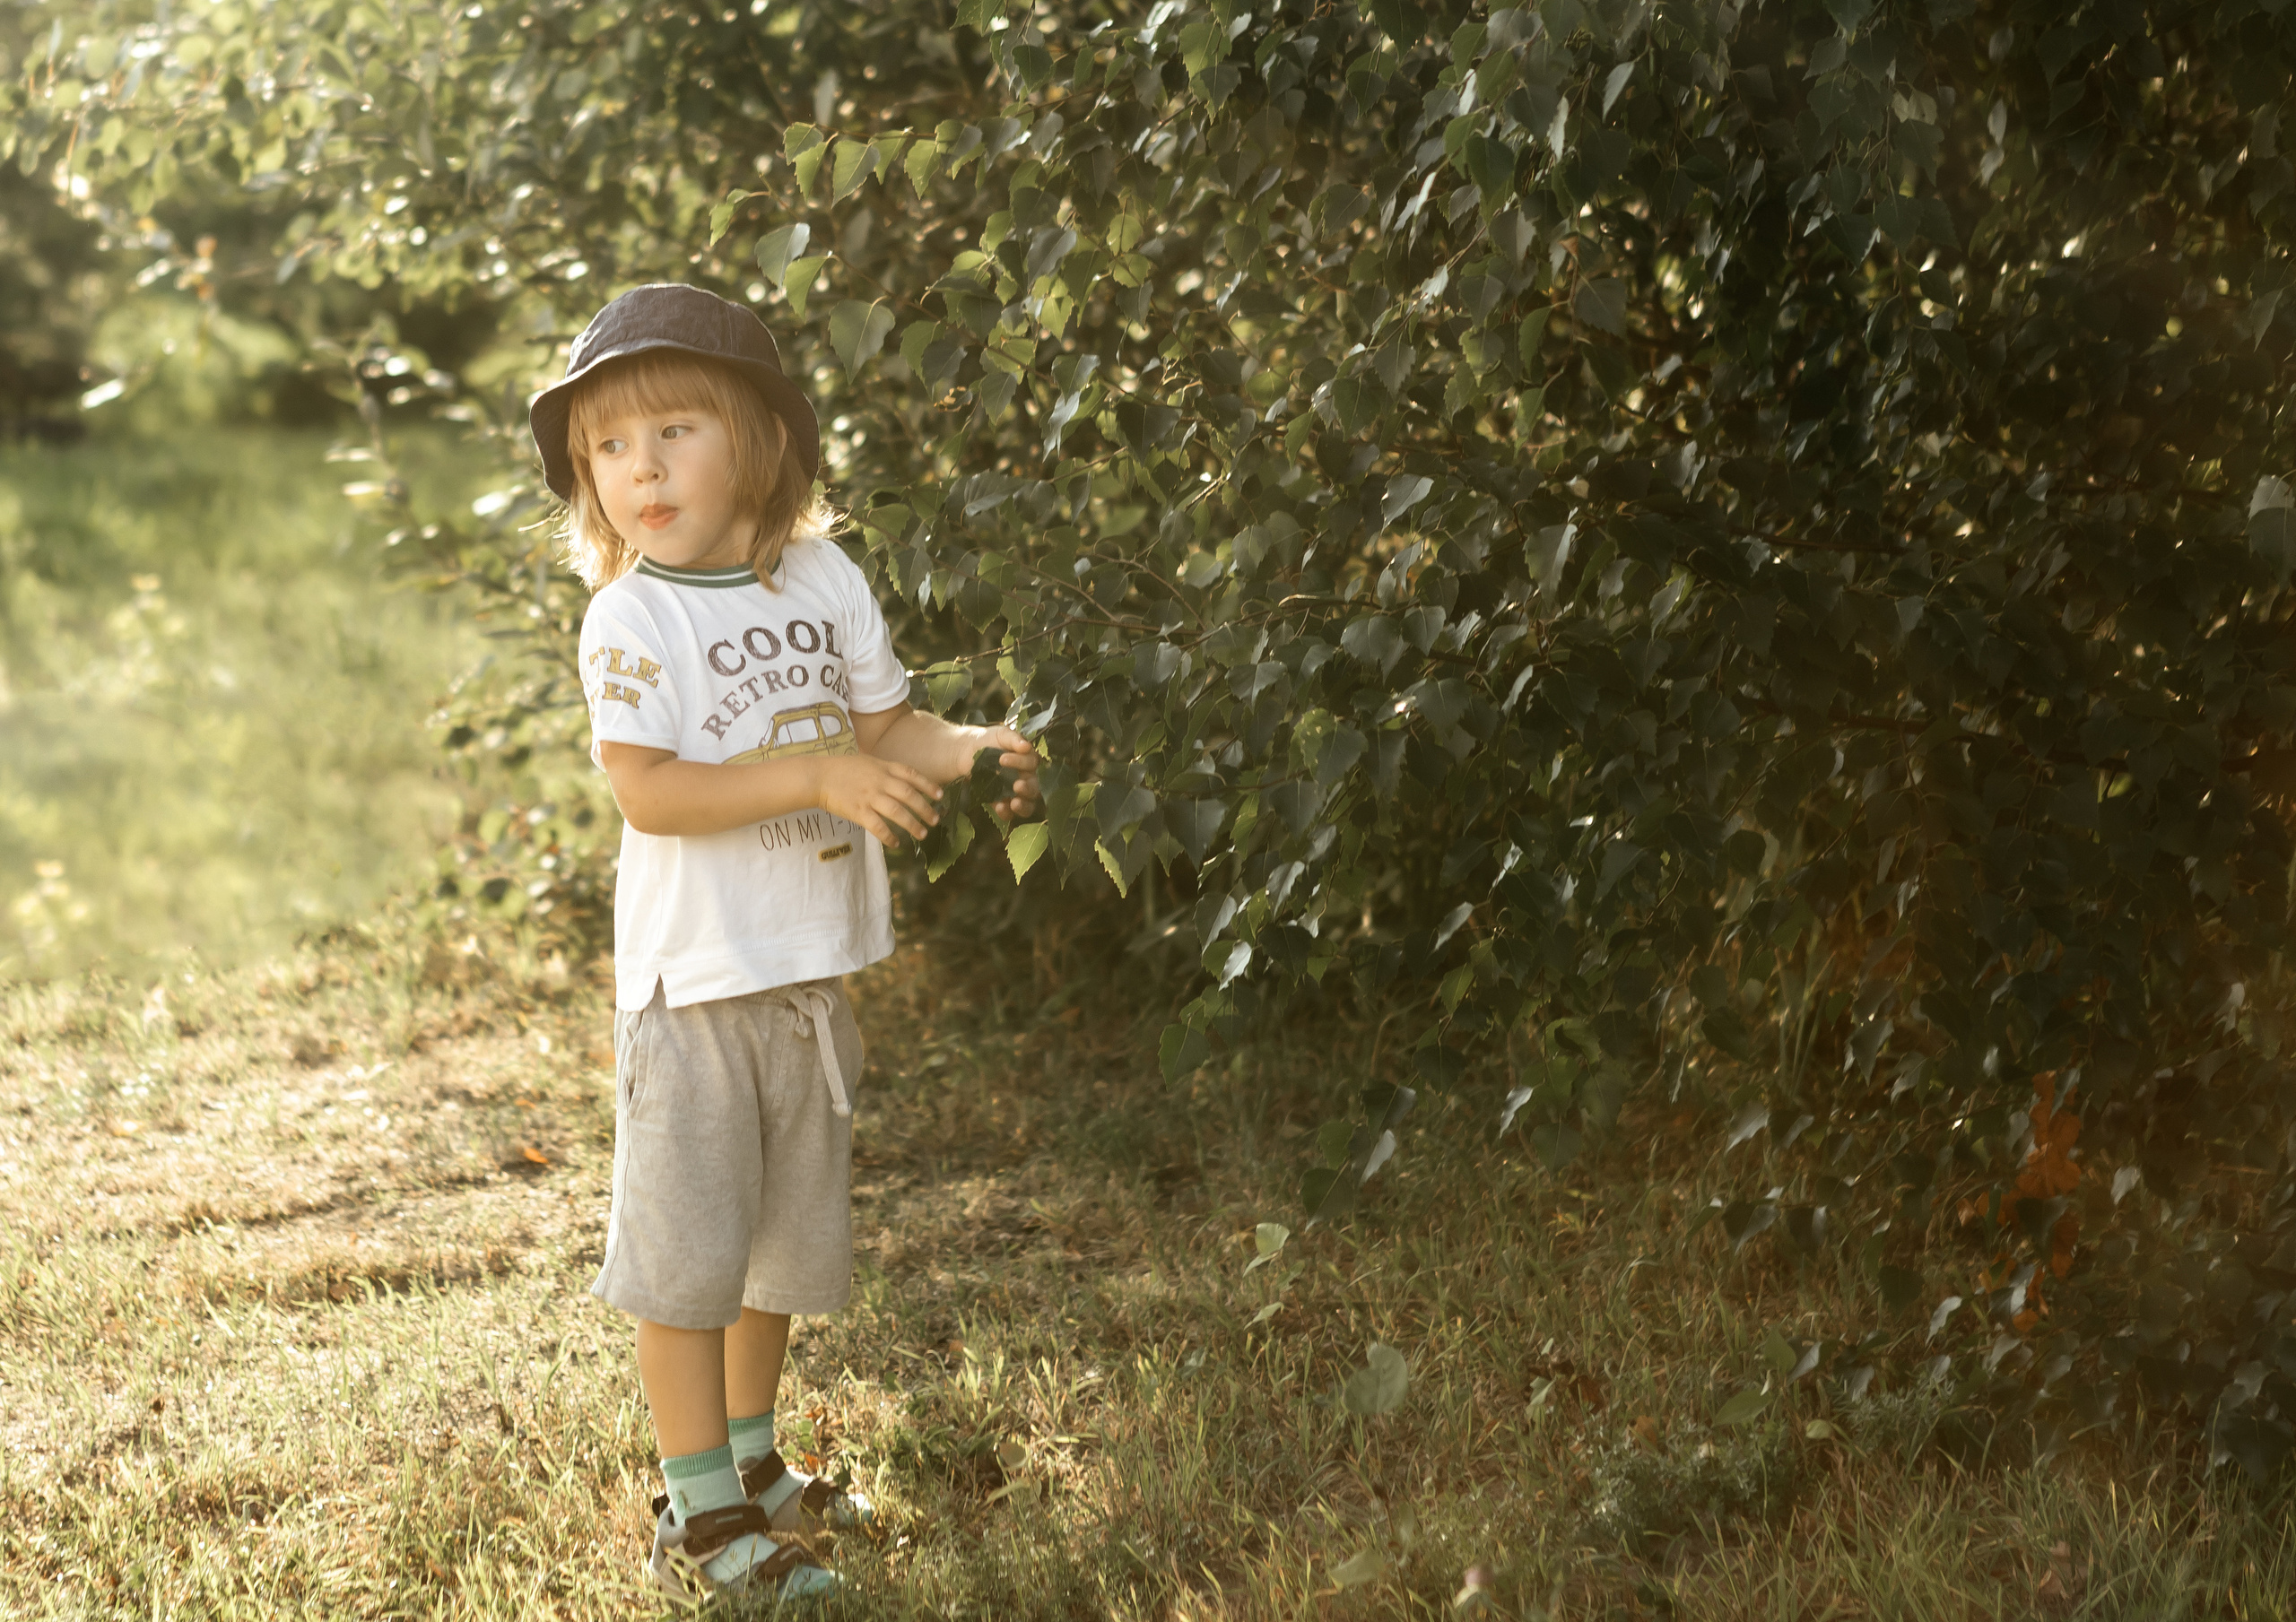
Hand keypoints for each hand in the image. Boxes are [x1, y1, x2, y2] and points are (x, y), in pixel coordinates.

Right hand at [815, 753, 942, 847]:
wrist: (817, 776)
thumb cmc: (842, 769)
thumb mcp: (868, 762)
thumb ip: (886, 770)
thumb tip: (904, 779)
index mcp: (883, 767)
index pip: (912, 775)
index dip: (928, 785)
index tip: (940, 795)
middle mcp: (880, 781)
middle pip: (909, 795)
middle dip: (925, 808)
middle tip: (935, 819)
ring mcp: (869, 796)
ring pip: (898, 812)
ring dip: (913, 824)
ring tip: (923, 834)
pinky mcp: (858, 811)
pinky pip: (878, 827)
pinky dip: (889, 836)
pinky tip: (896, 843)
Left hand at [967, 723, 1042, 820]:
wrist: (964, 752)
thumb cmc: (987, 740)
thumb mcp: (1000, 734)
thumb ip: (1013, 738)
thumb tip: (1026, 746)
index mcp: (1027, 760)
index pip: (1032, 764)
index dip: (1020, 762)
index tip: (1002, 758)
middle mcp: (1025, 777)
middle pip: (1034, 788)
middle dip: (1028, 789)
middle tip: (1017, 786)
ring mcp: (1013, 792)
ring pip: (1028, 804)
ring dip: (1023, 806)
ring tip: (1014, 803)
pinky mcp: (1001, 802)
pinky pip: (1009, 812)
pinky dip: (1006, 812)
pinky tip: (999, 807)